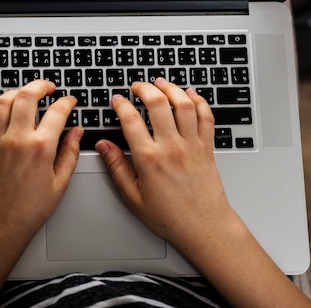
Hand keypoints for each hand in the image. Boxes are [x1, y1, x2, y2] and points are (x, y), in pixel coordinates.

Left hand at [0, 80, 81, 254]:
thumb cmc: (28, 210)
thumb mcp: (60, 183)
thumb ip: (70, 153)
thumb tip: (77, 132)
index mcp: (41, 148)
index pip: (57, 111)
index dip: (67, 102)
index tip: (69, 101)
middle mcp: (17, 139)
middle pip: (27, 95)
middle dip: (40, 85)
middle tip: (47, 87)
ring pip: (3, 101)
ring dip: (16, 92)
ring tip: (25, 94)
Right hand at [96, 79, 310, 307]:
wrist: (204, 228)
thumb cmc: (170, 217)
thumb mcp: (133, 197)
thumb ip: (116, 167)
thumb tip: (103, 146)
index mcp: (149, 159)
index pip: (131, 119)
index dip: (121, 104)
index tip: (117, 99)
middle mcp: (171, 147)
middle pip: (158, 103)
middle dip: (144, 88)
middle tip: (137, 86)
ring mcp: (192, 145)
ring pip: (183, 104)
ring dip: (171, 88)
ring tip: (161, 83)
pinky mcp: (207, 147)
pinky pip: (206, 116)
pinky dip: (199, 101)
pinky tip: (190, 95)